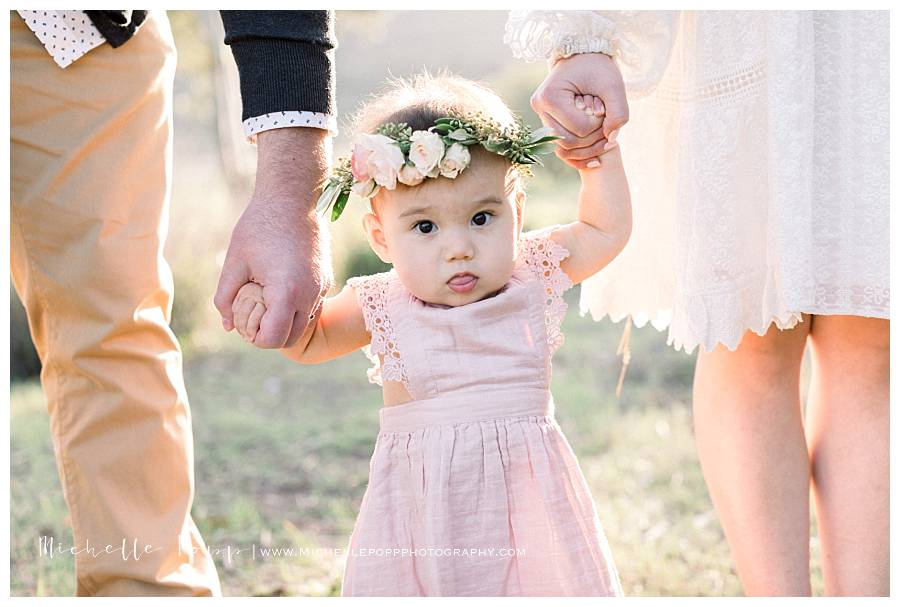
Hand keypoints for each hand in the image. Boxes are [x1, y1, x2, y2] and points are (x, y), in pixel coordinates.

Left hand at [214, 127, 332, 348]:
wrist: (293, 198)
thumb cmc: (259, 225)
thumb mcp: (235, 262)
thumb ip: (226, 297)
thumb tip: (228, 325)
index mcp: (286, 292)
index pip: (272, 339)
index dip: (253, 336)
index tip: (242, 320)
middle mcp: (309, 294)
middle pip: (290, 339)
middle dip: (269, 334)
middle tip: (251, 314)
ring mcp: (321, 288)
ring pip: (303, 325)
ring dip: (283, 323)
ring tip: (264, 300)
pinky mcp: (325, 279)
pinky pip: (311, 308)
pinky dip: (294, 309)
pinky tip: (278, 289)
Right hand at [530, 52, 627, 168]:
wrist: (582, 57)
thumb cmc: (597, 67)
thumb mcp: (613, 85)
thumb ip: (619, 112)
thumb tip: (612, 139)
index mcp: (550, 96)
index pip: (579, 128)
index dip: (598, 125)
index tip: (604, 109)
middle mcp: (539, 108)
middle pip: (568, 142)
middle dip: (593, 139)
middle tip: (607, 124)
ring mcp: (540, 117)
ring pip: (564, 149)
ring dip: (588, 149)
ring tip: (605, 136)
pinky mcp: (547, 123)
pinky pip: (561, 150)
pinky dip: (578, 157)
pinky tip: (596, 161)